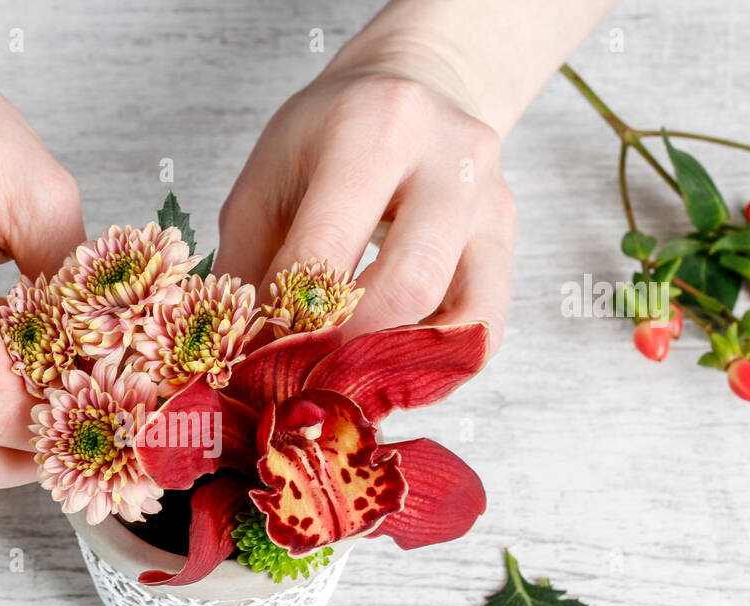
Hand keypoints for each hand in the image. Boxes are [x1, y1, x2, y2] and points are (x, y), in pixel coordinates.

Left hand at [215, 57, 515, 352]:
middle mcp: (447, 158)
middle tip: (305, 374)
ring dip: (397, 364)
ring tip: (348, 380)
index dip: (288, 320)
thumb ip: (247, 266)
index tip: (259, 355)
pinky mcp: (506, 237)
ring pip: (462, 317)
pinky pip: (485, 327)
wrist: (415, 82)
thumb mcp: (265, 181)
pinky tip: (391, 366)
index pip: (326, 251)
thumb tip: (242, 359)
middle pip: (407, 287)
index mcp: (372, 130)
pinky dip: (437, 364)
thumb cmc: (325, 139)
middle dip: (349, 348)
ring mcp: (488, 199)